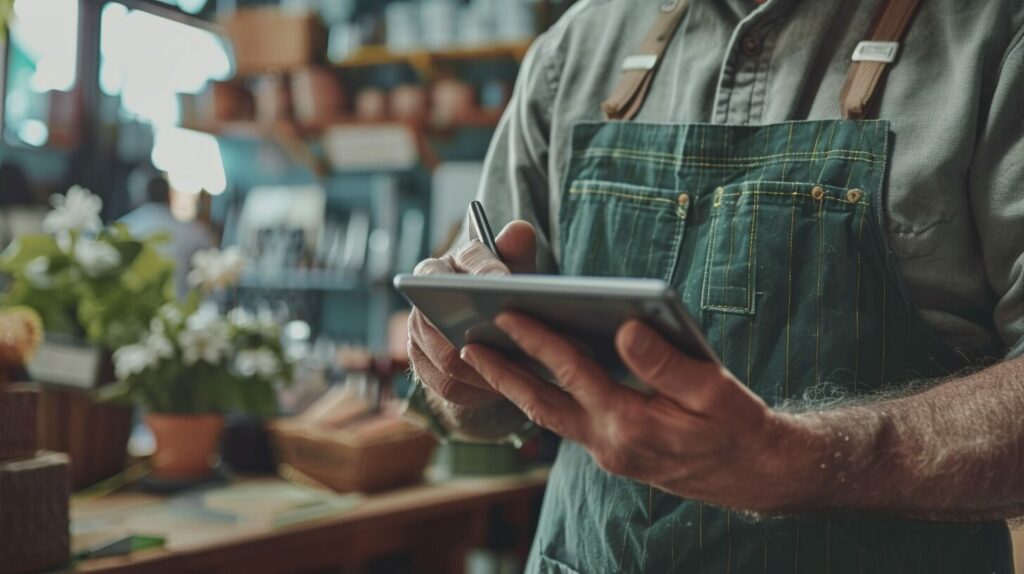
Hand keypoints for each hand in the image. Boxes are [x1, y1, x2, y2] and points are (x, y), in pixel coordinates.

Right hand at [407, 221, 536, 407]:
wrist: (481, 332)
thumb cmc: (500, 295)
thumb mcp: (514, 271)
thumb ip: (517, 252)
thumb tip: (520, 231)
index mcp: (443, 268)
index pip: (457, 266)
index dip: (482, 274)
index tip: (505, 283)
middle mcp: (421, 298)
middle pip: (441, 318)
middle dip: (477, 332)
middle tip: (512, 341)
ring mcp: (417, 334)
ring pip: (444, 357)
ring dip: (482, 368)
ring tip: (517, 371)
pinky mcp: (421, 366)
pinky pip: (446, 385)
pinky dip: (477, 390)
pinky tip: (502, 388)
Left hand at [460, 312, 819, 511]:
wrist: (751, 474)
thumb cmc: (736, 426)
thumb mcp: (712, 389)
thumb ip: (664, 362)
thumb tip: (625, 329)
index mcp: (631, 424)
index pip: (573, 373)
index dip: (538, 340)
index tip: (507, 312)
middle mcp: (609, 443)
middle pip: (541, 403)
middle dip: (501, 373)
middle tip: (465, 344)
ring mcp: (606, 453)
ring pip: (548, 416)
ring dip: (515, 387)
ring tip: (485, 357)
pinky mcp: (611, 453)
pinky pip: (566, 422)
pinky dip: (544, 397)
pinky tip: (534, 375)